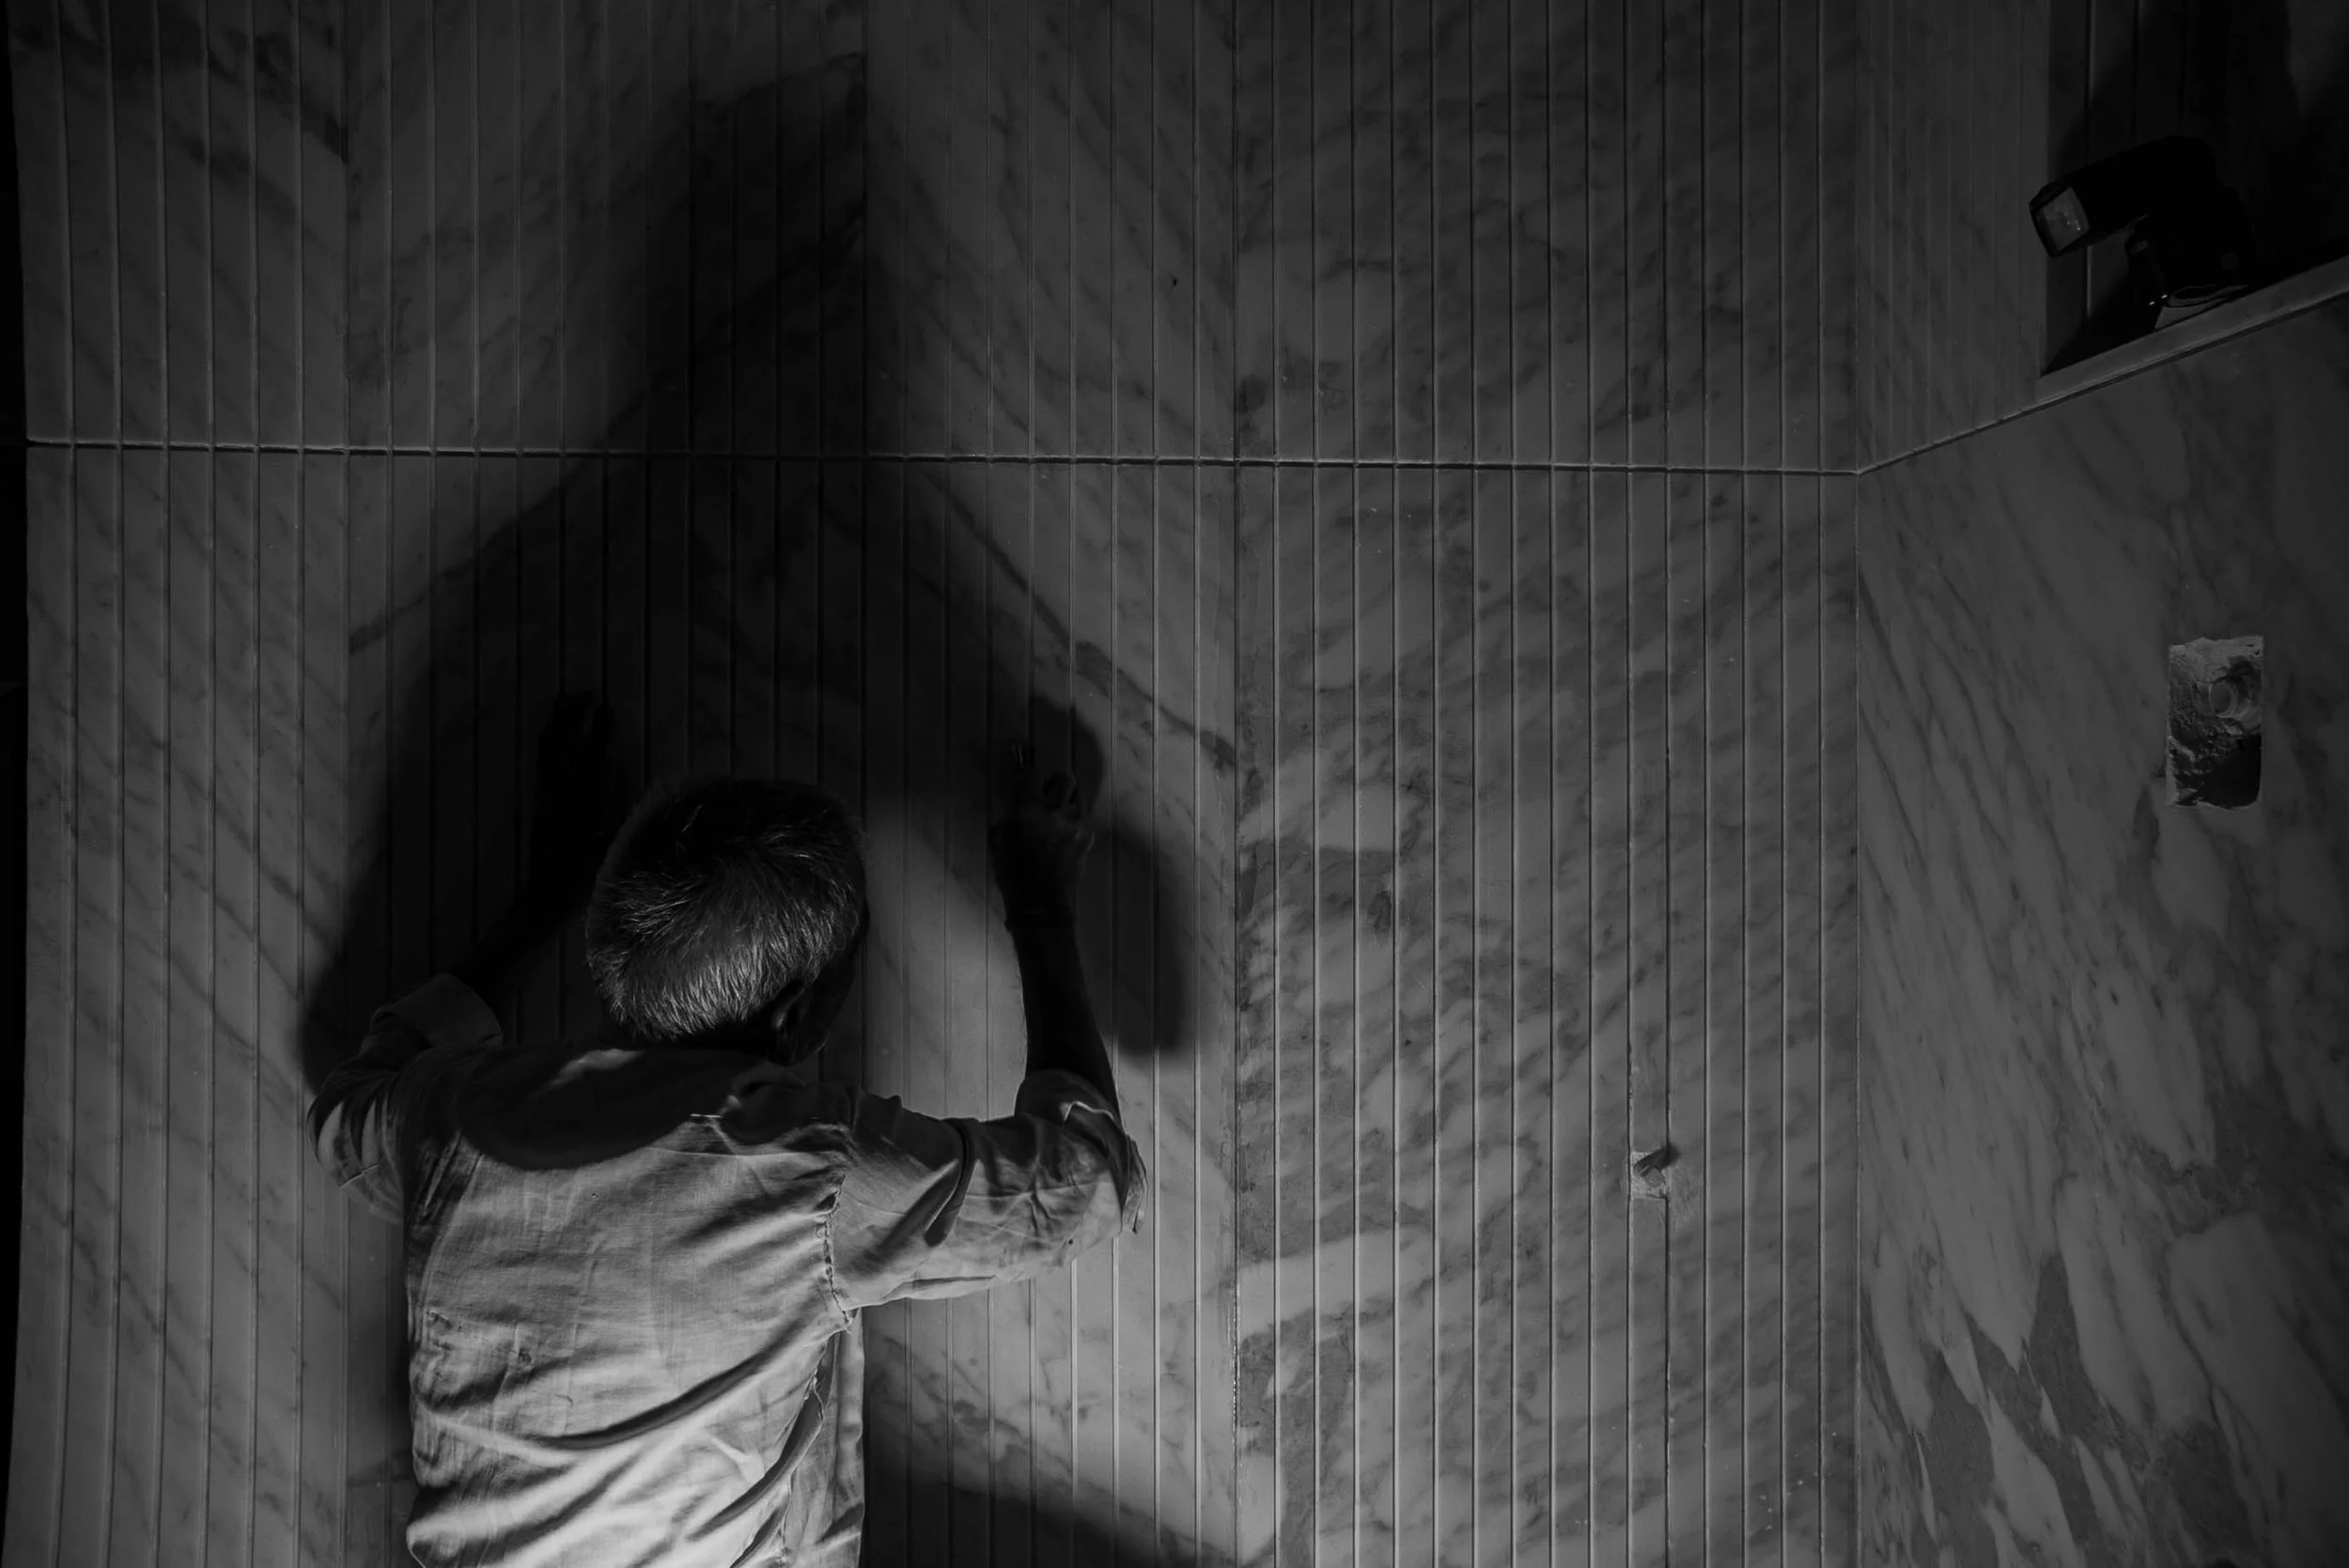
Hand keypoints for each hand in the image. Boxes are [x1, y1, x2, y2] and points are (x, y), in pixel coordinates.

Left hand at [522, 694, 623, 917]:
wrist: (546, 899)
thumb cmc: (587, 878)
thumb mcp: (613, 847)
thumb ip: (626, 816)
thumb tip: (647, 789)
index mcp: (581, 805)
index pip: (592, 759)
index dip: (600, 732)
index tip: (608, 708)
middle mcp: (559, 796)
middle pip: (564, 746)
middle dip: (574, 716)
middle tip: (585, 692)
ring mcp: (545, 799)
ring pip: (548, 751)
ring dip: (557, 723)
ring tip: (565, 701)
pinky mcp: (538, 804)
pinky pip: (541, 764)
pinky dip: (548, 743)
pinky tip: (553, 733)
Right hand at [988, 741, 1093, 920]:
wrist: (1041, 903)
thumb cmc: (1013, 872)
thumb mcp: (997, 839)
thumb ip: (1010, 813)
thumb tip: (1018, 802)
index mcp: (1029, 808)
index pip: (1029, 774)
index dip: (1024, 770)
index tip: (1021, 767)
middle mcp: (1056, 809)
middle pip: (1064, 777)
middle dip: (1053, 782)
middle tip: (1044, 793)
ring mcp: (1076, 822)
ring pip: (1078, 794)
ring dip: (1067, 798)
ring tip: (1057, 811)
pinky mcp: (1087, 836)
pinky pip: (1082, 816)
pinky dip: (1073, 818)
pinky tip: (1063, 832)